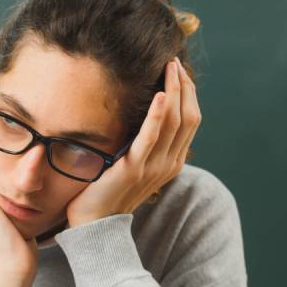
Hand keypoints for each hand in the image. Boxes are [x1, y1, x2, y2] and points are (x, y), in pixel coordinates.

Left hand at [65, 57, 201, 225]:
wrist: (95, 225)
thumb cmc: (109, 192)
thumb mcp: (135, 165)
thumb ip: (145, 145)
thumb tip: (144, 117)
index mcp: (172, 162)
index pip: (191, 120)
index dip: (188, 93)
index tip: (178, 70)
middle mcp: (169, 163)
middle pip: (188, 117)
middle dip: (184, 86)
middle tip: (174, 60)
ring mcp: (154, 167)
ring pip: (174, 122)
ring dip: (174, 90)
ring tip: (169, 67)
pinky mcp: (134, 168)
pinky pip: (149, 138)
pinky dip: (156, 115)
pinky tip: (160, 95)